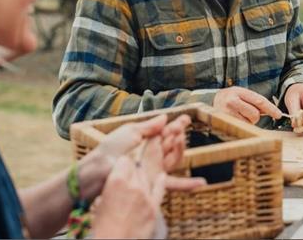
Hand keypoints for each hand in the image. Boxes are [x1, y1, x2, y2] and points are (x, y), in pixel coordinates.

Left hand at [81, 114, 204, 198]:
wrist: (101, 167)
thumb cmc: (112, 148)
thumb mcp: (130, 130)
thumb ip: (149, 126)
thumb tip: (164, 117)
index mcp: (144, 140)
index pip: (165, 131)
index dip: (176, 125)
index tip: (186, 118)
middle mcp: (151, 154)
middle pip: (171, 143)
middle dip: (179, 132)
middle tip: (183, 124)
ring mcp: (153, 168)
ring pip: (175, 158)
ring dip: (181, 147)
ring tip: (181, 137)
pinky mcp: (153, 182)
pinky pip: (173, 182)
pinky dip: (187, 184)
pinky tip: (201, 183)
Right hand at [91, 156, 165, 238]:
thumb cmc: (102, 228)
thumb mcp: (100, 201)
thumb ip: (112, 186)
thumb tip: (117, 179)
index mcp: (116, 181)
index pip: (124, 160)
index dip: (122, 165)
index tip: (120, 169)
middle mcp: (133, 185)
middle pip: (136, 168)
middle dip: (131, 172)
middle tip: (126, 182)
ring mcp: (145, 196)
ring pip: (146, 177)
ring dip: (141, 180)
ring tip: (134, 189)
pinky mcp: (154, 208)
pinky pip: (160, 189)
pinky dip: (160, 182)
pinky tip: (161, 176)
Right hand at [213, 86, 281, 122]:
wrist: (211, 101)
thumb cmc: (230, 98)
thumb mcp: (241, 94)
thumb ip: (255, 101)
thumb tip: (273, 111)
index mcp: (238, 91)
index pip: (259, 100)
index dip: (270, 108)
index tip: (279, 115)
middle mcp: (231, 101)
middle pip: (255, 114)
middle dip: (255, 116)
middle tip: (247, 112)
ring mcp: (227, 112)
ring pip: (249, 122)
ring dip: (248, 121)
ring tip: (239, 115)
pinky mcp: (226, 122)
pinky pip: (242, 127)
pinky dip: (243, 125)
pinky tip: (235, 119)